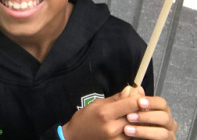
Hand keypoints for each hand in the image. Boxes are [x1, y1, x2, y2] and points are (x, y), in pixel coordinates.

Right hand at [62, 86, 176, 139]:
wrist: (76, 137)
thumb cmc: (85, 118)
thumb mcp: (98, 104)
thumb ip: (117, 99)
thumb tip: (131, 90)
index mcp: (105, 113)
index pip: (129, 105)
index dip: (139, 100)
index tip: (145, 97)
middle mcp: (112, 127)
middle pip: (135, 117)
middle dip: (142, 111)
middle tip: (147, 106)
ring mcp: (116, 139)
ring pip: (137, 130)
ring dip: (141, 122)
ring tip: (144, 117)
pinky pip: (132, 138)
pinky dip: (136, 132)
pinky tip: (137, 127)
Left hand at [124, 92, 176, 138]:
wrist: (129, 136)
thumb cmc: (131, 123)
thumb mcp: (128, 109)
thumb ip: (132, 99)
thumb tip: (137, 88)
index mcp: (160, 110)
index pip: (161, 103)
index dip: (151, 102)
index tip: (139, 102)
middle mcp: (167, 122)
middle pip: (164, 117)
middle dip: (146, 116)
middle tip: (129, 117)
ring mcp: (169, 134)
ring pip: (163, 132)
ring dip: (144, 130)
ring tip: (127, 129)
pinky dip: (146, 137)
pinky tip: (135, 136)